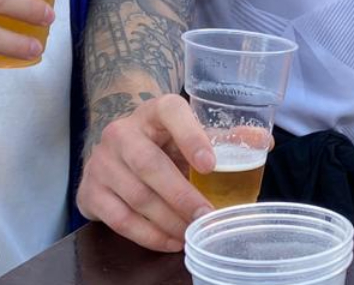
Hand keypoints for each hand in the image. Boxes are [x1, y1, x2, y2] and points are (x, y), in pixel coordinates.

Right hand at [75, 94, 215, 250]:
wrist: (114, 153)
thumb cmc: (160, 143)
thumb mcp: (187, 133)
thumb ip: (224, 137)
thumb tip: (263, 142)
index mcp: (153, 111)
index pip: (171, 111)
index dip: (191, 136)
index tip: (210, 165)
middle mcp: (122, 132)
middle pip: (150, 164)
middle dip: (182, 196)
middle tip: (207, 216)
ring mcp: (102, 162)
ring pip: (137, 196)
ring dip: (169, 221)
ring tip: (193, 233)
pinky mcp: (90, 190)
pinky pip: (120, 219)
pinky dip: (149, 235)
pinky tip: (170, 241)